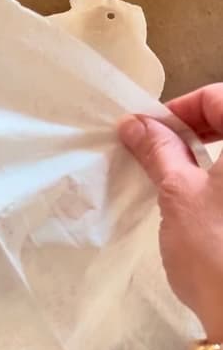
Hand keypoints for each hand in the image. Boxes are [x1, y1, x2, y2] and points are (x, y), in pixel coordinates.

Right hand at [118, 83, 222, 341]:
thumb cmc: (217, 253)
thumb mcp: (178, 194)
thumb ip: (159, 150)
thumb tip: (136, 123)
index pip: (219, 97)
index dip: (180, 109)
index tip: (148, 132)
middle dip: (197, 130)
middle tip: (160, 152)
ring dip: (212, 156)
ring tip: (179, 178)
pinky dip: (222, 183)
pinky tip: (206, 204)